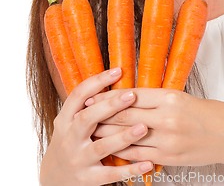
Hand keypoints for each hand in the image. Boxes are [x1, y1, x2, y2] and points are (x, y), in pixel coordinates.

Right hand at [39, 69, 152, 185]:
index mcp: (65, 119)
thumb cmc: (72, 140)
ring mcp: (78, 159)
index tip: (117, 70)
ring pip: (101, 147)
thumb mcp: (72, 121)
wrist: (55, 178)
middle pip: (87, 119)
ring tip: (143, 128)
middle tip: (132, 96)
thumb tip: (116, 76)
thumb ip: (89, 105)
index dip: (97, 81)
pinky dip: (130, 169)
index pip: (79, 95)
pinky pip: (111, 174)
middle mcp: (69, 138)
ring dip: (123, 137)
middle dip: (110, 106)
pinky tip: (147, 163)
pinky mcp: (88, 179)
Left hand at [92, 88, 223, 167]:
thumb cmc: (208, 112)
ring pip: (128, 137)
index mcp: (169, 97)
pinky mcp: (170, 157)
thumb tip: (130, 97)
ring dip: (107, 135)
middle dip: (102, 114)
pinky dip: (123, 152)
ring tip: (91, 131)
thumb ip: (156, 98)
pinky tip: (111, 150)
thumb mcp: (182, 97)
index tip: (93, 95)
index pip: (131, 95)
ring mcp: (168, 140)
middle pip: (125, 115)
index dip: (108, 96)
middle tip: (84, 112)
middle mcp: (167, 117)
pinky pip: (139, 155)